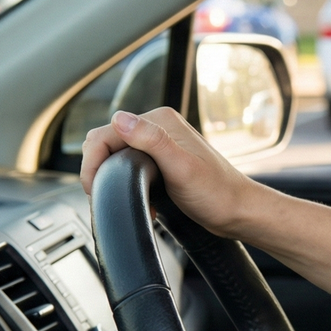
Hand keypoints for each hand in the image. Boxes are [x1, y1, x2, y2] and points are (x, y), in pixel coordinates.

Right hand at [80, 108, 254, 237]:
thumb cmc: (217, 193)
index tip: (94, 189)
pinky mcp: (161, 162)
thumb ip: (152, 141)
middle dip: (100, 172)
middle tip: (107, 197)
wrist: (237, 212)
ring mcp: (160, 144)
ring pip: (115, 158)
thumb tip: (120, 118)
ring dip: (113, 180)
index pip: (105, 133)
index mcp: (160, 120)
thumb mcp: (181, 167)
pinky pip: (128, 168)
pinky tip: (144, 201)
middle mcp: (158, 128)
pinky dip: (126, 185)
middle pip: (106, 144)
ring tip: (129, 200)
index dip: (93, 162)